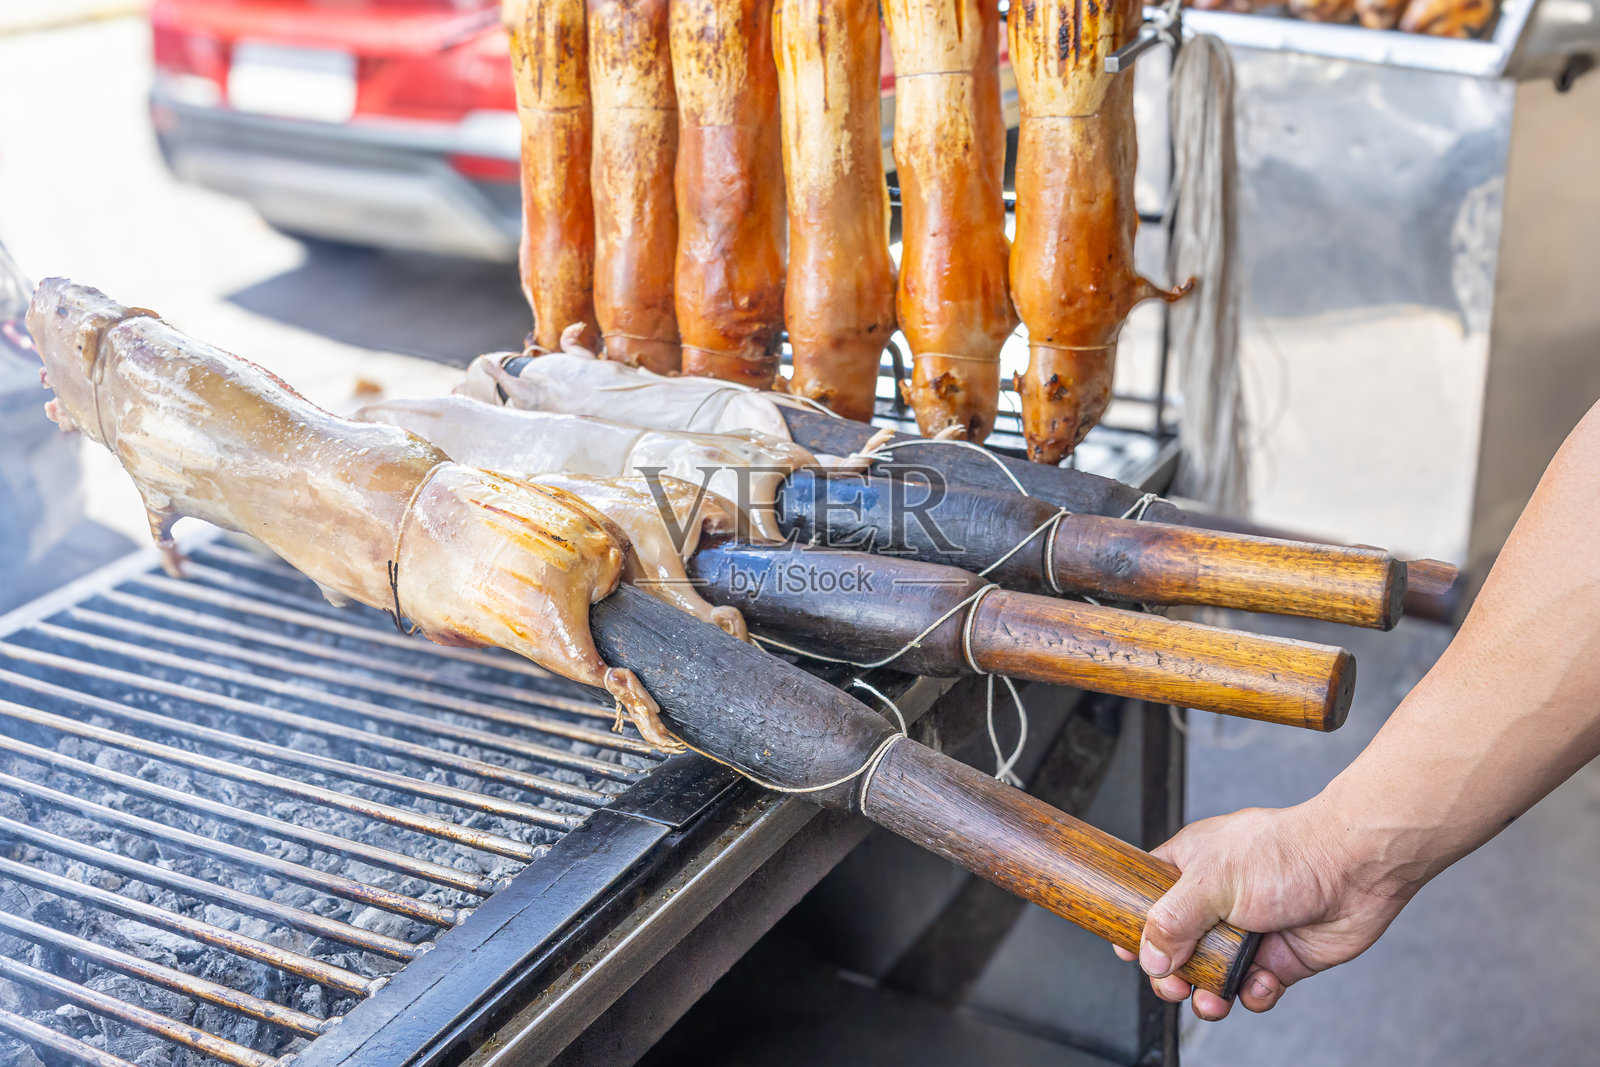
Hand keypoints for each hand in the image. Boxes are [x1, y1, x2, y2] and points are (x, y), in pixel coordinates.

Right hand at [1112, 798, 1412, 1020]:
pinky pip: (1253, 987)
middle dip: (1172, 974)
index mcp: (1191, 867)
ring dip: (1208, 994)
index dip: (1134, 925)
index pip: (1148, 897)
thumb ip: (1172, 920)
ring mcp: (1247, 930)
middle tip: (1175, 986)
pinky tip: (1259, 982)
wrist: (1355, 869)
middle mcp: (1216, 900)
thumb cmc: (1286, 853)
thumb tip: (1150, 956)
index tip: (1127, 952)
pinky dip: (1253, 993)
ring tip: (1212, 999)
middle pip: (1177, 947)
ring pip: (1212, 974)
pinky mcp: (1279, 957)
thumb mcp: (1211, 881)